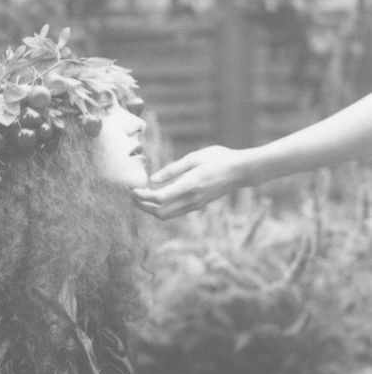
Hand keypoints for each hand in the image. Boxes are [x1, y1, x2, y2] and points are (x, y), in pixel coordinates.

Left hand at [132, 145, 247, 218]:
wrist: (241, 171)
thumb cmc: (219, 158)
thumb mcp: (194, 157)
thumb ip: (173, 169)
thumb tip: (153, 179)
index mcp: (189, 186)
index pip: (159, 199)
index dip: (142, 197)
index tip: (132, 189)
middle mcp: (191, 199)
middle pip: (159, 213)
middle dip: (142, 206)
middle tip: (132, 194)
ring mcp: (195, 205)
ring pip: (166, 215)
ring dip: (150, 209)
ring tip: (141, 196)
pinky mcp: (197, 205)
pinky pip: (174, 212)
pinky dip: (161, 208)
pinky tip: (156, 196)